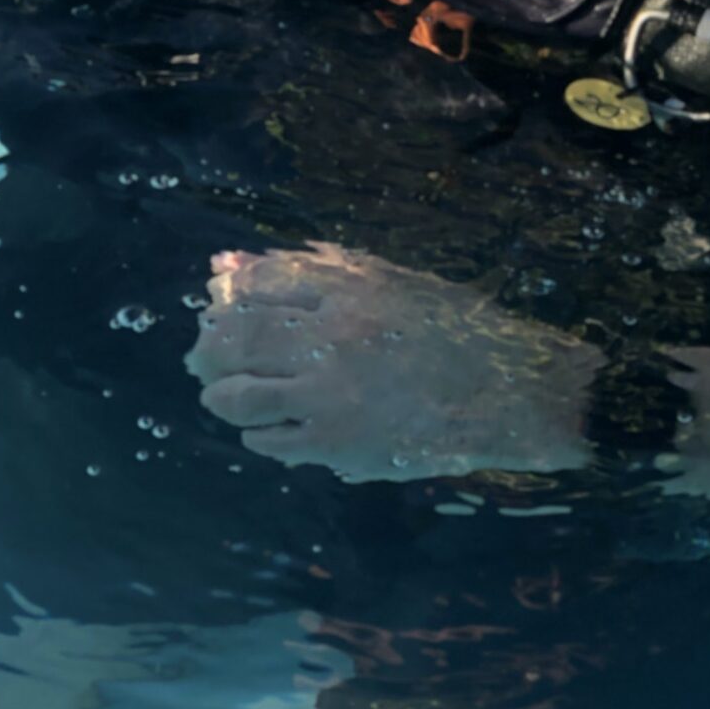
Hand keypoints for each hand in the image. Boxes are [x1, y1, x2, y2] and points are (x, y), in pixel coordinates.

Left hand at [188, 243, 600, 483]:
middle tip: (201, 356)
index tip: (217, 299)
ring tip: (219, 396)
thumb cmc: (454, 328)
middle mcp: (333, 339)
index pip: (260, 282)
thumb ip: (322, 268)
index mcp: (351, 290)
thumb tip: (241, 262)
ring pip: (243, 395)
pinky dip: (256, 434)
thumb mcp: (393, 280)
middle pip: (240, 337)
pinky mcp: (339, 446)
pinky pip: (272, 441)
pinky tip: (262, 430)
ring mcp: (332, 397)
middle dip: (210, 347)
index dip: (228, 292)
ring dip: (220, 395)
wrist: (508, 394)